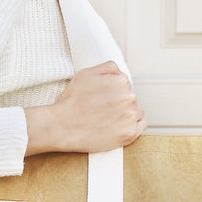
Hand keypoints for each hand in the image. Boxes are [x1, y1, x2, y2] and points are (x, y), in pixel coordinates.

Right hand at [24, 61, 145, 155]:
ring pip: (136, 113)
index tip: (102, 101)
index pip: (125, 85)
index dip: (112, 94)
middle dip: (119, 105)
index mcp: (121, 80)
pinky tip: (116, 129)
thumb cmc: (70, 102)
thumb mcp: (85, 74)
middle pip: (131, 99)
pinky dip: (131, 128)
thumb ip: (107, 68)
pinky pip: (140, 127)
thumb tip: (119, 72)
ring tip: (107, 121)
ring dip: (126, 116)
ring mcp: (130, 116)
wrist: (61, 126)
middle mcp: (129, 96)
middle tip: (102, 112)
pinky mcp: (129, 133)